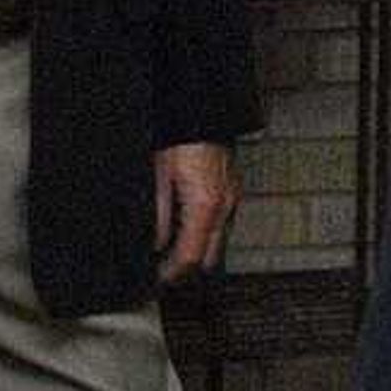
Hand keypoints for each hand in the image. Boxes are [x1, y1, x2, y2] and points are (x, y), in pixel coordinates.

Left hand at [153, 140, 237, 282]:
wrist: (203, 113)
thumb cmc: (181, 138)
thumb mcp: (160, 176)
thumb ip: (159, 216)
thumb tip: (157, 243)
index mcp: (205, 205)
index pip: (190, 256)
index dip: (172, 272)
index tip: (158, 277)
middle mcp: (224, 206)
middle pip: (209, 257)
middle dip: (187, 268)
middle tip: (165, 270)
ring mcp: (232, 199)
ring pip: (218, 242)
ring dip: (198, 250)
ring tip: (173, 252)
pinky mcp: (233, 191)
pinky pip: (222, 224)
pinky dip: (206, 233)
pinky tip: (188, 228)